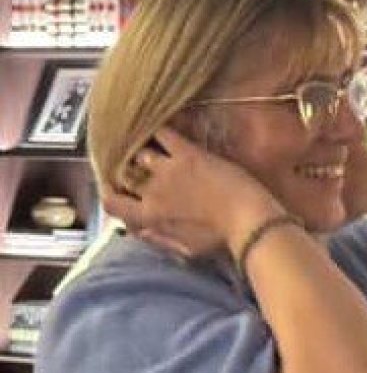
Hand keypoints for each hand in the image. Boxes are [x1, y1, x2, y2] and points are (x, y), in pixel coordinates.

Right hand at [104, 128, 284, 256]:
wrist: (249, 221)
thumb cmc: (221, 240)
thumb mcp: (186, 249)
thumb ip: (159, 240)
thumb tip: (139, 232)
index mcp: (149, 217)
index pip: (111, 203)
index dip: (110, 194)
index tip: (117, 190)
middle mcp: (151, 191)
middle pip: (123, 174)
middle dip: (126, 170)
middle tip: (136, 166)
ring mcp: (168, 170)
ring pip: (139, 153)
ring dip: (142, 150)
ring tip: (148, 146)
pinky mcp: (188, 154)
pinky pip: (164, 133)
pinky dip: (157, 127)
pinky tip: (157, 123)